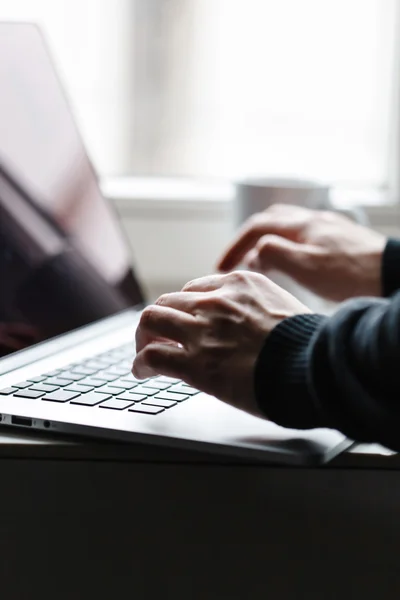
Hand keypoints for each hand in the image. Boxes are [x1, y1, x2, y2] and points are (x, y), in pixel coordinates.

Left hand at [132, 271, 309, 417]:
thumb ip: (258, 309)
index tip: (183, 320)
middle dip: (159, 319)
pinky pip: (151, 355)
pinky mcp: (194, 362)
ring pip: (150, 320)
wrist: (316, 367)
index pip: (195, 289)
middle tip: (157, 334)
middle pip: (168, 301)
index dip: (185, 308)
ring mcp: (202, 330)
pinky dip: (141, 363)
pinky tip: (143, 371)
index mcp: (240, 284)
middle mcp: (216, 301)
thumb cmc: (309, 345)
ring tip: (144, 350)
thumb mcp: (285, 308)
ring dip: (144, 336)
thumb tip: (252, 326)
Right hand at [217, 204, 385, 301]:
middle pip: (271, 220)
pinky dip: (287, 246)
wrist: (393, 274)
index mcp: (302, 225)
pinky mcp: (341, 239)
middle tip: (236, 261)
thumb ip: (276, 254)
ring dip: (267, 242)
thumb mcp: (307, 268)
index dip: (234, 245)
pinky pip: (304, 237)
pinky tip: (292, 263)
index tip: (221, 266)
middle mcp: (314, 220)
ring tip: (259, 264)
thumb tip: (255, 249)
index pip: (257, 227)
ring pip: (288, 228)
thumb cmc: (353, 275)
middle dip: (248, 239)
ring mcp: (328, 228)